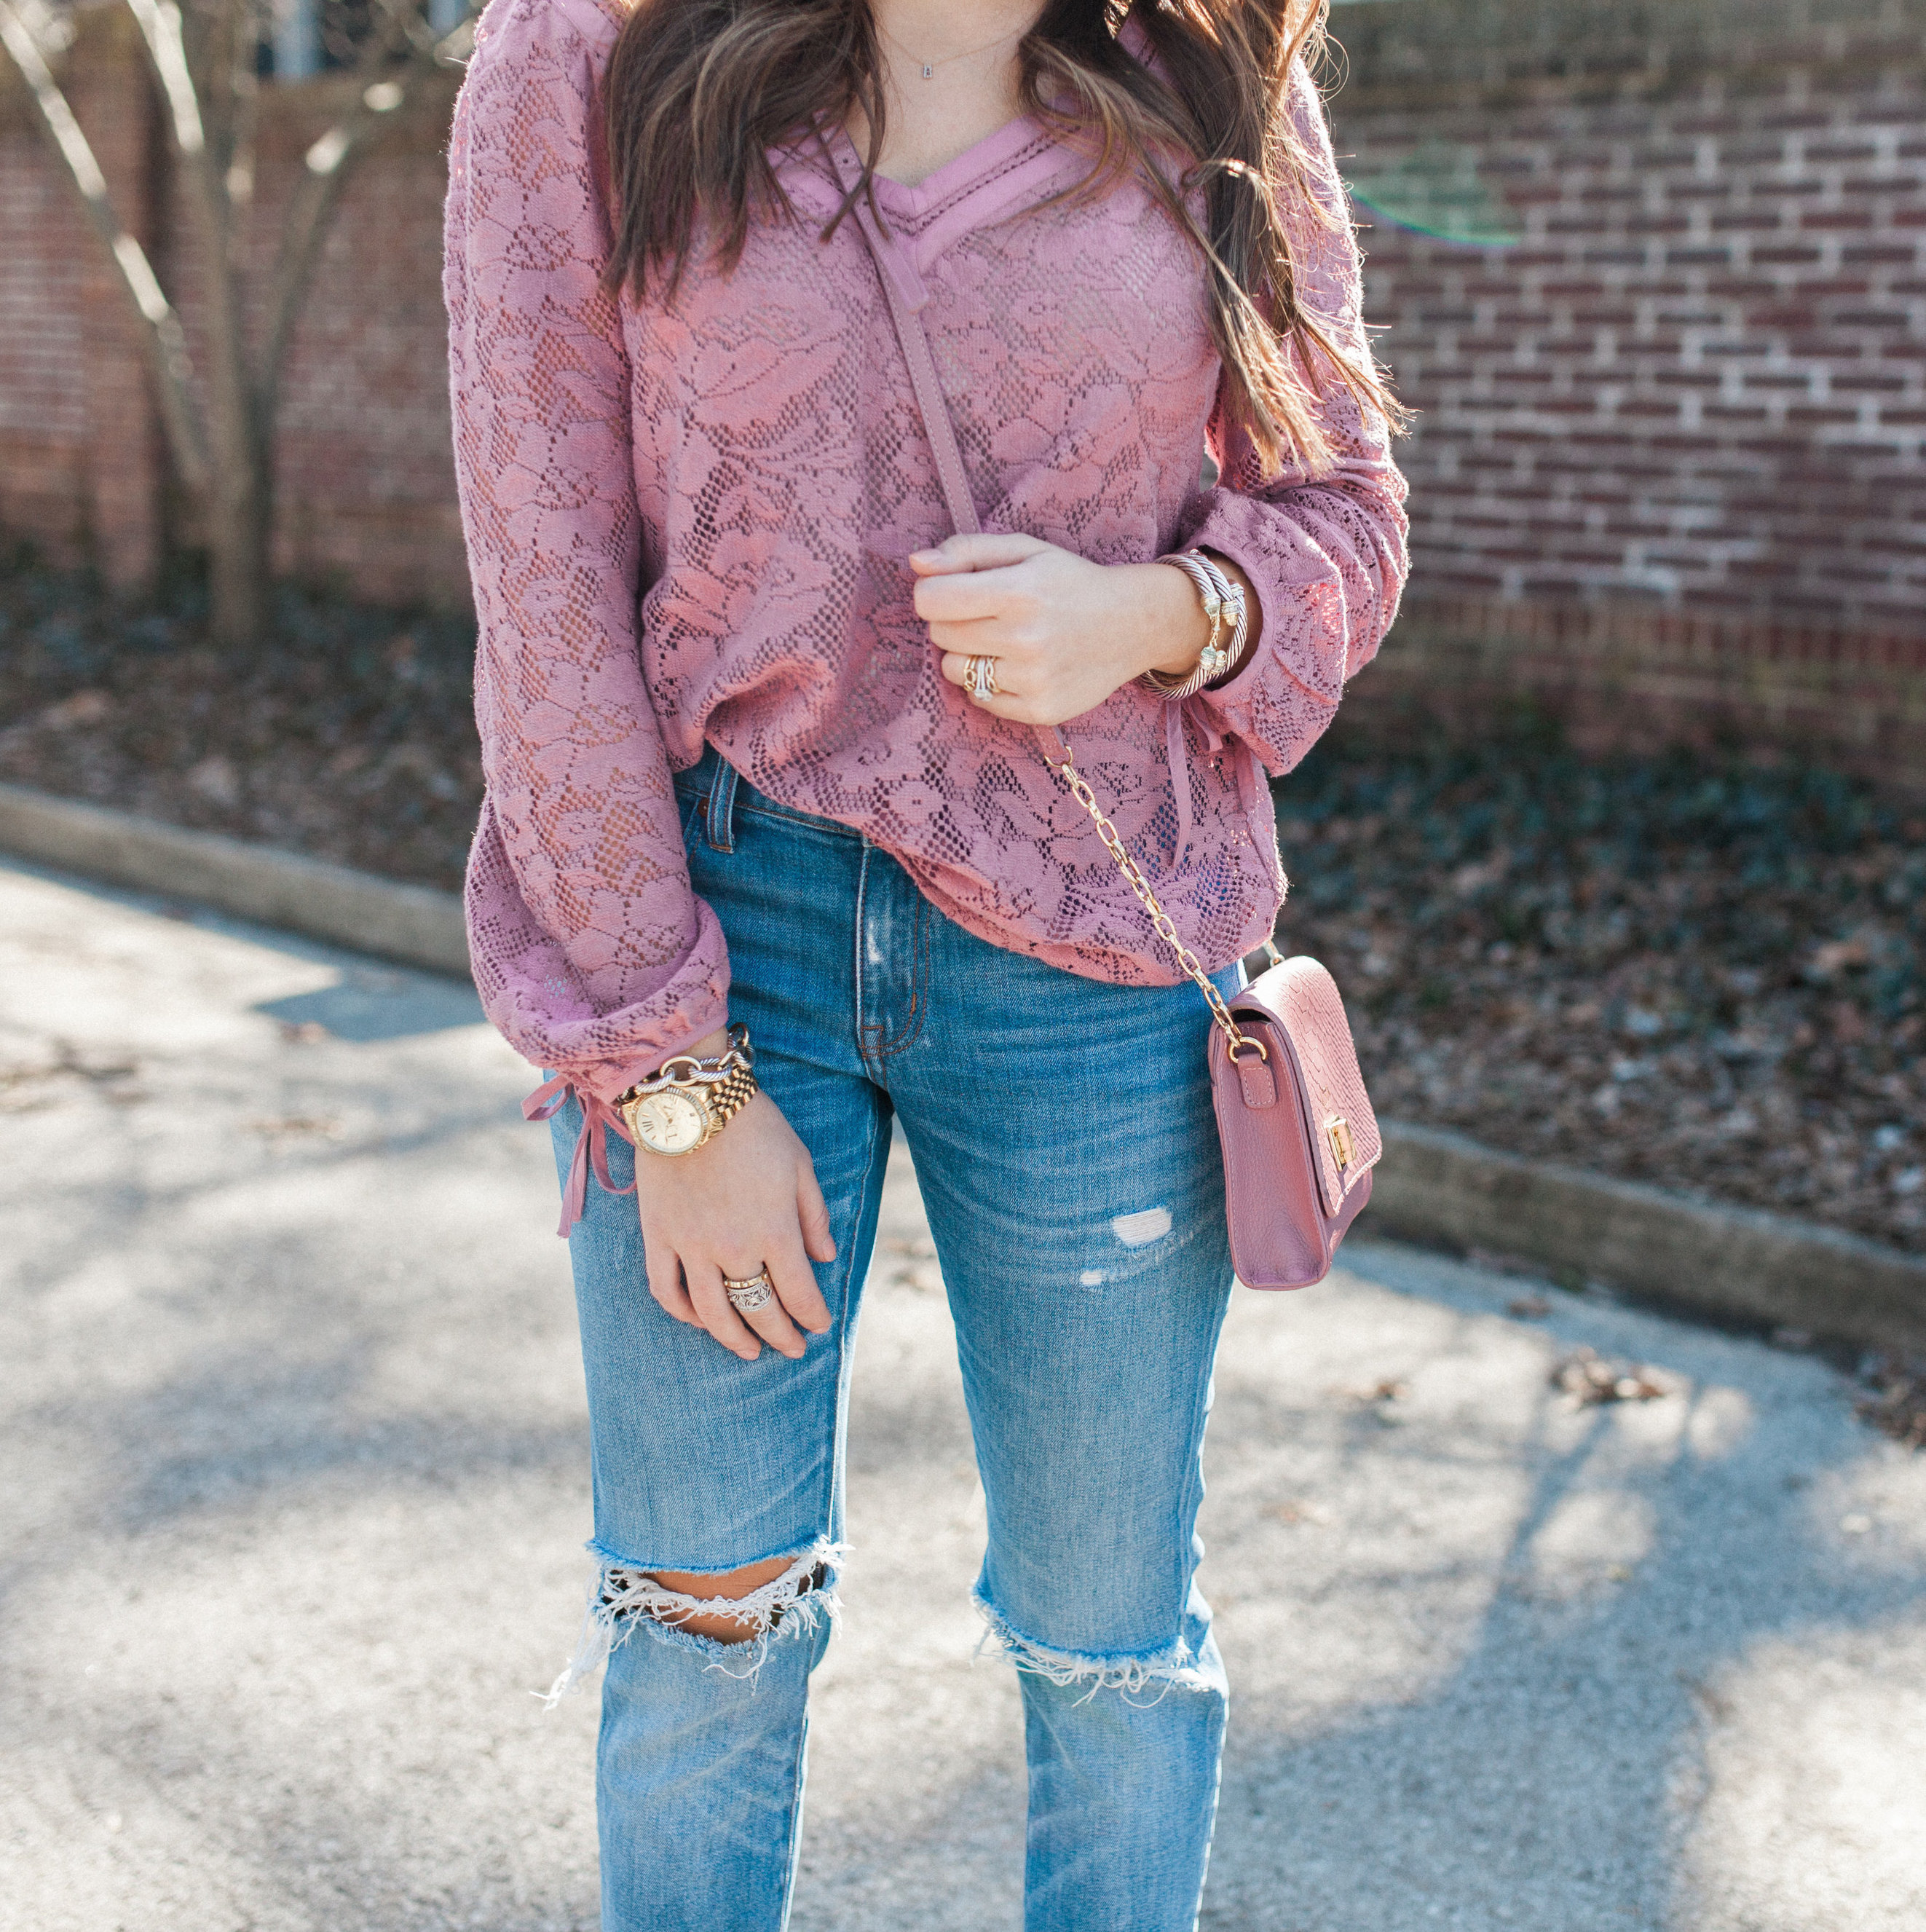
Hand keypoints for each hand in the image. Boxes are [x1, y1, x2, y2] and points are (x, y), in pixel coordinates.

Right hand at [630, 1029, 836, 1361]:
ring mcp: (691, 1246)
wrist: (692, 1100)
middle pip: (759, 1309)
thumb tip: (825, 1257)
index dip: (812, 1316)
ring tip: (749, 1351)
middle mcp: (733, 1248)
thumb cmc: (755, 1127)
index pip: (800, 1293)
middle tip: (792, 1349)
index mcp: (775, 1231)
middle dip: (780, 1335)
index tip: (820, 1326)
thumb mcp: (800, 1165)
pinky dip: (682, 1313)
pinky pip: (666, 1289)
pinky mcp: (658, 1237)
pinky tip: (700, 1320)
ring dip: (734, 1338)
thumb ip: (814, 1215)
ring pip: (712, 1312)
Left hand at [910, 533, 1255, 725]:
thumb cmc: (1069, 582)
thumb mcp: (1025, 550)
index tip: (952, 592)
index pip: (932, 601)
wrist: (1132, 624)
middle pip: (941, 636)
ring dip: (967, 656)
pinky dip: (988, 684)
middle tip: (987, 616)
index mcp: (1019, 591)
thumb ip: (967, 551)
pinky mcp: (1040, 710)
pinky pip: (980, 700)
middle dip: (953, 623)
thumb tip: (916, 563)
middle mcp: (1026, 638)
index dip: (933, 594)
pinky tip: (1017, 667)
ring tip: (1002, 642)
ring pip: (955, 671)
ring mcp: (1034, 679)